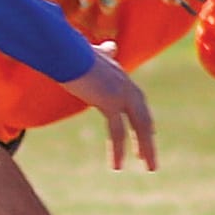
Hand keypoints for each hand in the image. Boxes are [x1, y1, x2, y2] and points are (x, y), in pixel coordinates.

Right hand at [64, 41, 156, 171]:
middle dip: (148, 139)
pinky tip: (117, 166)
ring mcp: (121, 93)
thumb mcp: (91, 54)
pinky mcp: (110, 101)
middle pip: (144, 117)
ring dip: (145, 148)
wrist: (64, 49)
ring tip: (149, 168)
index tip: (150, 134)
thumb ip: (103, 54)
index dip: (144, 119)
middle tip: (151, 161)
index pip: (138, 102)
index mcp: (121, 76)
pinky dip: (118, 150)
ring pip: (140, 126)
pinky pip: (117, 132)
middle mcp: (126, 85)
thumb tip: (112, 46)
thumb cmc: (71, 51)